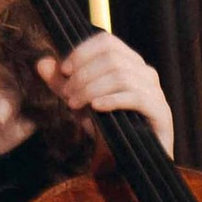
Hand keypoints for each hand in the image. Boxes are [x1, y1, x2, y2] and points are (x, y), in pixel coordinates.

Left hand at [39, 31, 172, 150]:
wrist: (128, 160)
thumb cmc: (106, 128)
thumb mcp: (78, 103)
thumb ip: (61, 84)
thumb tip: (41, 62)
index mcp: (128, 63)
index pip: (106, 41)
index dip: (82, 51)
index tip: (64, 70)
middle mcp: (145, 72)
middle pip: (112, 57)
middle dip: (83, 74)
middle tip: (66, 95)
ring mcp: (155, 91)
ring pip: (121, 75)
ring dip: (91, 89)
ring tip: (75, 104)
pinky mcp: (160, 111)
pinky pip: (136, 97)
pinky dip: (112, 100)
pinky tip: (96, 108)